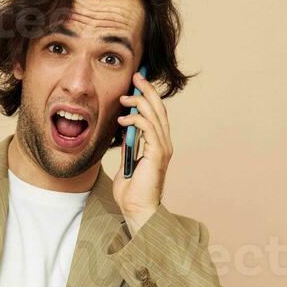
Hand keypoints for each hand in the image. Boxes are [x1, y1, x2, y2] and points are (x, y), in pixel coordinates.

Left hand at [112, 71, 172, 221]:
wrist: (137, 210)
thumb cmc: (132, 192)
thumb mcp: (127, 164)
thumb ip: (129, 148)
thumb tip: (123, 134)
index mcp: (158, 145)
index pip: (156, 114)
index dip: (148, 96)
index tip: (136, 83)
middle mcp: (164, 144)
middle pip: (159, 109)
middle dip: (147, 90)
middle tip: (136, 76)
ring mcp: (163, 148)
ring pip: (155, 115)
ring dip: (139, 102)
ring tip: (124, 97)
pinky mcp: (157, 154)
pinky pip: (149, 129)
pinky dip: (136, 120)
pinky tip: (122, 120)